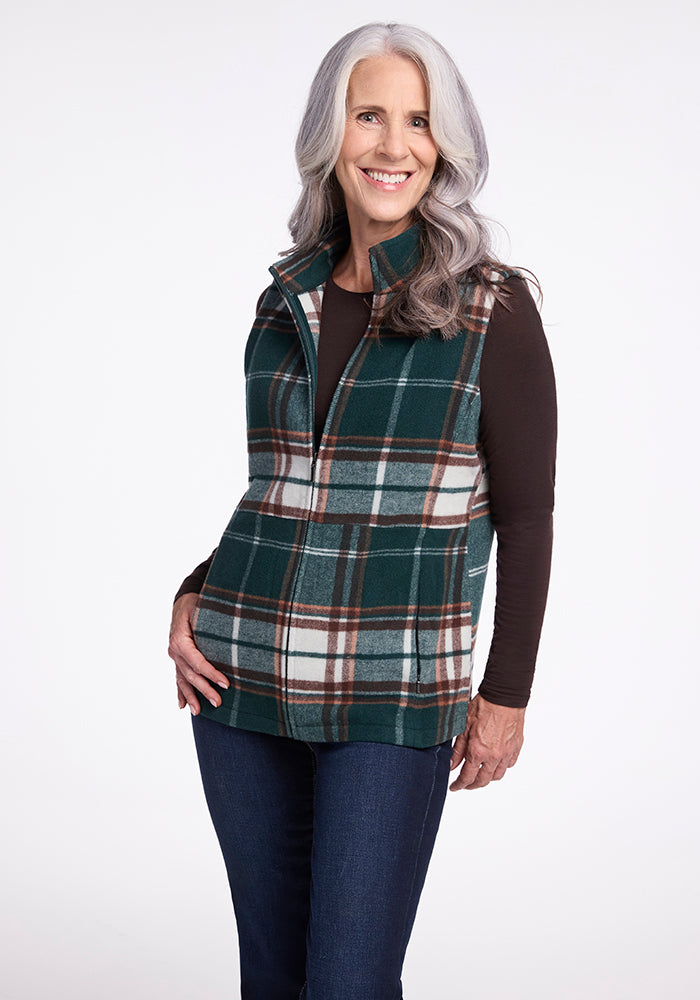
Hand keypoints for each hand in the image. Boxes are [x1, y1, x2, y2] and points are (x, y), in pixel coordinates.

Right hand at [168, 593, 228, 714]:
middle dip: (204, 689)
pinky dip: (180, 692)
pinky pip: (178, 677)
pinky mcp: (177, 658)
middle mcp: (175, 650)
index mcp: (180, 639)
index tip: (226, 683)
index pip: (197, 661)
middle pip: (190, 674)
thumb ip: (211, 623)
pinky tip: (182, 705)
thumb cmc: (196, 603)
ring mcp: (175, 656)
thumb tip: (231, 633)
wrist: (182, 600)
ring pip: (183, 679)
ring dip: (191, 696)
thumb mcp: (202, 609)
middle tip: (218, 702)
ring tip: (198, 711)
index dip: (211, 674)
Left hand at [449, 694, 524, 790]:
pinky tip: (494, 762)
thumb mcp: (463, 726)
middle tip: (465, 784)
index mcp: (478, 750)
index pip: (467, 777)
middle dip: (472, 786)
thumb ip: (457, 749)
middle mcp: (494, 756)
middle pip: (483, 781)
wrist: (504, 696)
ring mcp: (507, 753)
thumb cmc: (483, 706)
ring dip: (487, 778)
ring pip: (497, 775)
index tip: (455, 787)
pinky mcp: (516, 747)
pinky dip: (501, 767)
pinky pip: (509, 764)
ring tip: (479, 774)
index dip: (459, 785)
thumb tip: (451, 765)